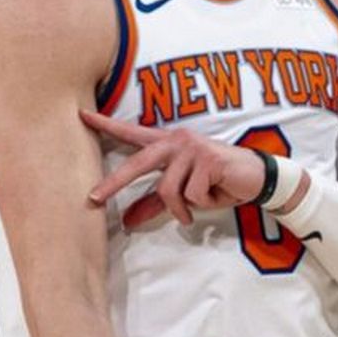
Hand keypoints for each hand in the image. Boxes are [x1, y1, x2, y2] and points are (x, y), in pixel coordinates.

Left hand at [82, 110, 266, 227]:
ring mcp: (191, 148)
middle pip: (137, 163)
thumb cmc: (217, 183)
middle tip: (93, 198)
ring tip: (195, 209)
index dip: (106, 124)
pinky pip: (191, 195)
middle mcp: (176, 140)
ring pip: (168, 188)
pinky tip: (215, 193)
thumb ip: (154, 204)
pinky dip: (201, 204)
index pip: (132, 133)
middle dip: (114, 183)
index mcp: (167, 144)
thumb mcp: (183, 195)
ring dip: (181, 208)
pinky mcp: (207, 159)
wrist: (256, 178)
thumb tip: (126, 221)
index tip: (81, 115)